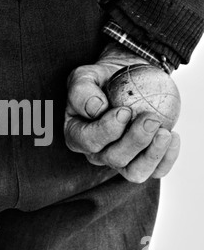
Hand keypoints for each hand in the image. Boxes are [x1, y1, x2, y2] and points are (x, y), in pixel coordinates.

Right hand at [64, 43, 180, 183]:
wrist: (123, 82)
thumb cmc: (100, 80)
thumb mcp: (82, 77)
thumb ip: (81, 92)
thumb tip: (96, 108)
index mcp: (77, 136)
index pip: (89, 141)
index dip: (107, 131)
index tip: (125, 111)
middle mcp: (96, 154)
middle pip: (114, 158)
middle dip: (135, 141)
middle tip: (150, 118)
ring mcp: (119, 161)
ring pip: (135, 172)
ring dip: (152, 155)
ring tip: (164, 132)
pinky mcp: (141, 161)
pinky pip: (156, 170)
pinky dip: (167, 158)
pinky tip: (173, 136)